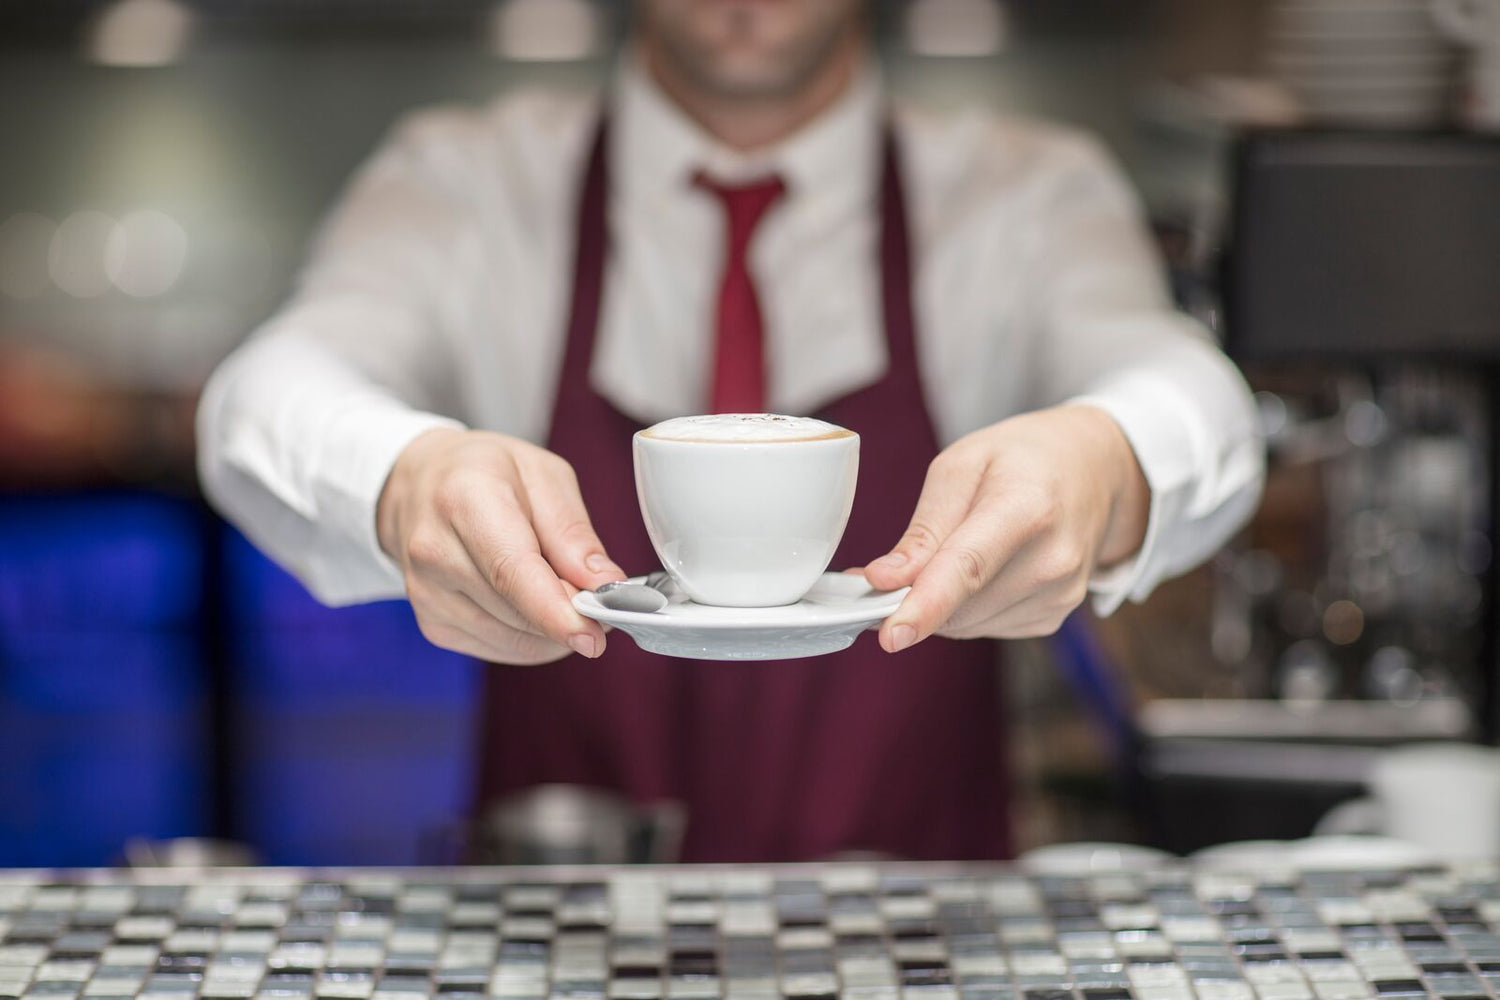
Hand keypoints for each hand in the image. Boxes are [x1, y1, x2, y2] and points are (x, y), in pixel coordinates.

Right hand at [376, 427, 625, 663]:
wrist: (418, 483)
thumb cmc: (484, 472)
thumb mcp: (542, 475)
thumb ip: (573, 533)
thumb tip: (604, 583)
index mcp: (464, 500)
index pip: (511, 572)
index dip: (555, 612)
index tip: (594, 635)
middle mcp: (435, 551)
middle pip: (517, 611)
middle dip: (569, 615)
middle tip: (596, 595)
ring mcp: (427, 594)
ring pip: (513, 639)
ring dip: (552, 629)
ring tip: (560, 587)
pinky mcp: (432, 624)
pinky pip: (500, 648)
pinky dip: (530, 636)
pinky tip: (532, 603)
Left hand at [863, 404, 1148, 650]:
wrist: (1094, 469)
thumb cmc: (1023, 459)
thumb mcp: (962, 466)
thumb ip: (923, 529)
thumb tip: (883, 578)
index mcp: (1027, 508)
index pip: (968, 569)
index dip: (925, 606)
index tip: (890, 635)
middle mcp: (1053, 559)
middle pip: (960, 605)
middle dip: (915, 596)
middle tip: (898, 566)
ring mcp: (1060, 594)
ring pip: (966, 624)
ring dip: (942, 602)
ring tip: (956, 551)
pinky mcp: (1055, 616)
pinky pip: (985, 627)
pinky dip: (967, 607)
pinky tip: (983, 569)